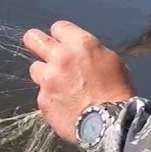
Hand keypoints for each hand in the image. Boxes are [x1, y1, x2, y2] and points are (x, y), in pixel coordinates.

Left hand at [24, 21, 133, 143]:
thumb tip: (79, 53)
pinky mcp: (43, 99)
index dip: (60, 35)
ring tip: (58, 85)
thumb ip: (90, 52)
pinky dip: (50, 97)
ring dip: (44, 74)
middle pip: (33, 38)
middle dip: (35, 41)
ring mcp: (49, 79)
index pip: (58, 27)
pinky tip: (63, 104)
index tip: (61, 41)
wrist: (111, 124)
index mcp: (82, 44)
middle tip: (38, 47)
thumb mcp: (111, 62)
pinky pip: (41, 93)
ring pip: (34, 68)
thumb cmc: (117, 93)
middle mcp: (61, 57)